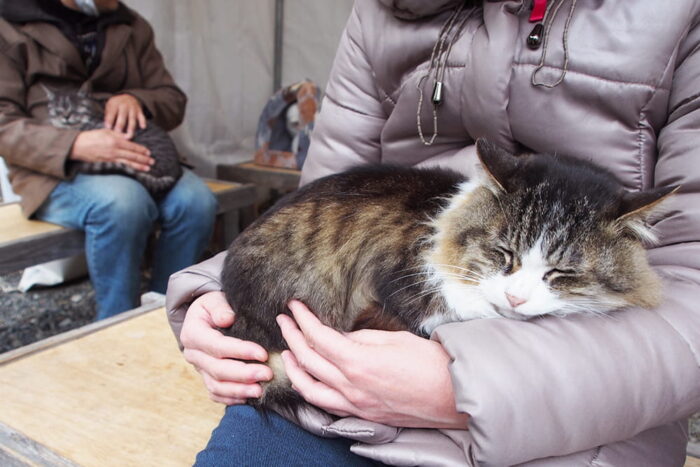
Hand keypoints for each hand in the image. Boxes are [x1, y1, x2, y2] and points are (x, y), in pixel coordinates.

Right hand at [70, 129, 153, 171]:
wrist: (78, 146)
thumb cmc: (91, 137)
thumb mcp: (106, 132)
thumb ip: (119, 134)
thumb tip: (130, 137)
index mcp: (115, 141)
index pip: (132, 146)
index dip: (141, 150)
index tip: (149, 152)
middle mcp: (114, 150)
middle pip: (132, 155)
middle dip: (144, 159)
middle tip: (152, 162)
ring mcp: (111, 158)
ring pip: (128, 162)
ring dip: (139, 166)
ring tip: (148, 168)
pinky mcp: (107, 163)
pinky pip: (121, 166)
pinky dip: (129, 169)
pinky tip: (135, 171)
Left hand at [103, 94, 146, 137]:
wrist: (129, 97)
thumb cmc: (117, 105)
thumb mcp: (110, 105)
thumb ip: (108, 115)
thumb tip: (107, 126)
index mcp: (115, 104)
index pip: (112, 112)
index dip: (110, 120)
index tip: (108, 127)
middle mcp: (124, 106)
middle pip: (122, 116)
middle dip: (120, 125)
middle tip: (118, 133)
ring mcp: (133, 109)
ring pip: (132, 119)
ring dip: (131, 127)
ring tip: (129, 135)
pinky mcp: (139, 112)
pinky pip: (142, 117)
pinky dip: (143, 122)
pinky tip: (143, 127)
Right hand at [180, 291, 273, 404]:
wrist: (206, 316)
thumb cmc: (214, 306)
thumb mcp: (215, 299)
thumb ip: (220, 307)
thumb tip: (227, 319)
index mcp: (193, 333)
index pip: (217, 346)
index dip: (240, 351)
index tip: (262, 354)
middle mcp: (193, 354)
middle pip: (217, 370)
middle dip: (244, 374)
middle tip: (267, 374)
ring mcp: (199, 368)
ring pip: (216, 386)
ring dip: (239, 390)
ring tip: (260, 390)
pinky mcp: (206, 378)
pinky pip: (216, 393)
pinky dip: (231, 398)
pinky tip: (249, 397)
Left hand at [277, 300, 468, 428]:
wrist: (454, 395)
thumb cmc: (430, 363)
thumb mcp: (394, 339)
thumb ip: (360, 338)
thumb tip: (338, 337)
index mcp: (359, 362)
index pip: (318, 337)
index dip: (303, 319)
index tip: (295, 306)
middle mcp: (351, 386)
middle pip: (308, 361)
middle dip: (291, 337)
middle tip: (284, 320)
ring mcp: (356, 405)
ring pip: (310, 389)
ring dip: (294, 368)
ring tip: (288, 351)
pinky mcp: (363, 416)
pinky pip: (326, 404)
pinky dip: (311, 389)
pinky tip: (309, 378)